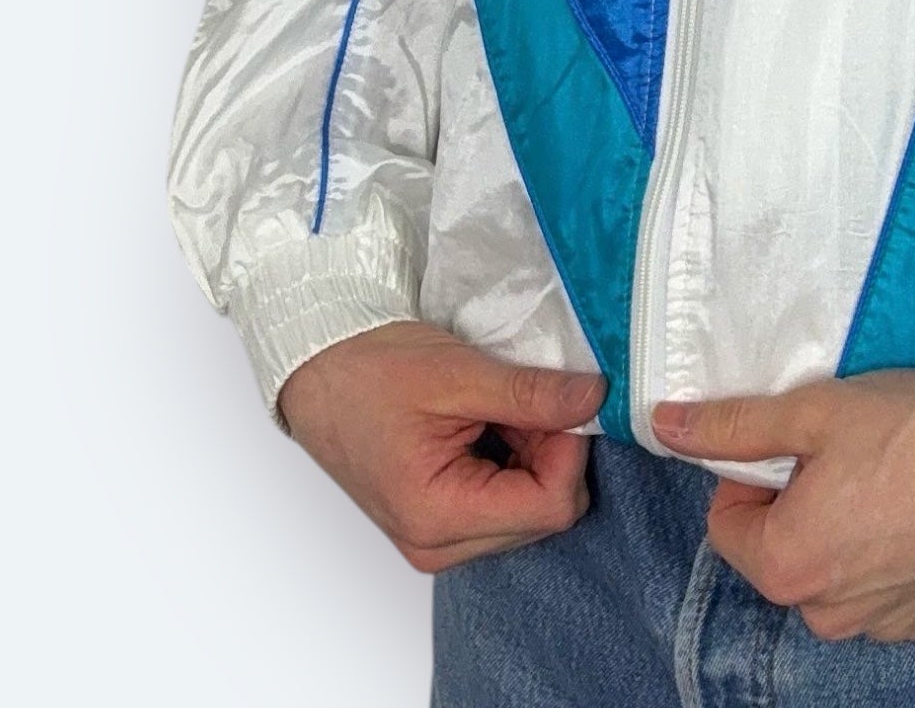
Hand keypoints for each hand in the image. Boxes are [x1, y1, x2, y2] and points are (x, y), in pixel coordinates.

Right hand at [278, 321, 603, 572]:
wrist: (319, 369)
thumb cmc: (371, 371)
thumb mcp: (459, 374)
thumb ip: (531, 394)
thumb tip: (595, 399)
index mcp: (438, 519)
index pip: (551, 506)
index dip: (570, 449)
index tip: (561, 400)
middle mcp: (439, 545)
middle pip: (544, 512)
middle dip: (551, 449)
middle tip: (522, 397)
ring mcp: (438, 539)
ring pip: (530, 507)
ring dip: (532, 452)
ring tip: (495, 407)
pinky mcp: (440, 522)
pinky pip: (506, 502)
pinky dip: (513, 459)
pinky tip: (487, 422)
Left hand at [651, 370, 914, 641]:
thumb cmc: (914, 429)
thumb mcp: (811, 412)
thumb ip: (732, 425)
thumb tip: (666, 424)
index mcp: (786, 567)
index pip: (727, 522)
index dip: (755, 473)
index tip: (799, 443)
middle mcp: (830, 616)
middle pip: (784, 553)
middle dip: (801, 506)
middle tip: (849, 454)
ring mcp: (887, 628)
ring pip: (839, 574)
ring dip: (849, 532)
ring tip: (894, 477)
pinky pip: (892, 590)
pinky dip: (898, 555)